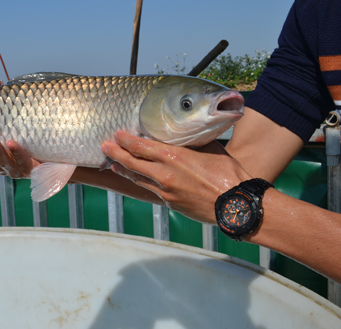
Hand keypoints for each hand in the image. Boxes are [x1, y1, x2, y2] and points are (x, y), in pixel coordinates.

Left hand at [101, 131, 250, 223]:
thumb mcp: (208, 148)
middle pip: (131, 162)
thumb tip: (179, 134)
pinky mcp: (170, 203)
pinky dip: (139, 181)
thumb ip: (189, 142)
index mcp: (173, 157)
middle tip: (104, 146)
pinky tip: (135, 178)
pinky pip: (149, 189)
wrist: (236, 205)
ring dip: (123, 169)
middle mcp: (164, 174)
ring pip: (137, 178)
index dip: (125, 140)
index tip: (117, 134)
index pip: (140, 146)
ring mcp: (165, 191)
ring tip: (112, 163)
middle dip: (115, 153)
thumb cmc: (228, 174)